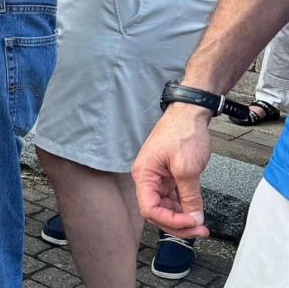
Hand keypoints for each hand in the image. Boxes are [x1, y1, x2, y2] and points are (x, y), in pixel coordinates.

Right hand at [131, 103, 212, 237]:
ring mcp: (157, 177)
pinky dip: (183, 208)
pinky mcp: (168, 176)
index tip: (191, 223)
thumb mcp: (187, 168)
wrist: (189, 114)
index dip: (170, 221)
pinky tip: (195, 212)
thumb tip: (194, 219)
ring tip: (200, 224)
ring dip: (182, 218)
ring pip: (165, 207)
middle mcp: (147, 177)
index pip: (150, 209)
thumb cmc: (182, 133)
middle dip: (177, 224)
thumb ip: (190, 197)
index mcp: (144, 174)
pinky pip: (172, 198)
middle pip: (157, 211)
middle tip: (200, 229)